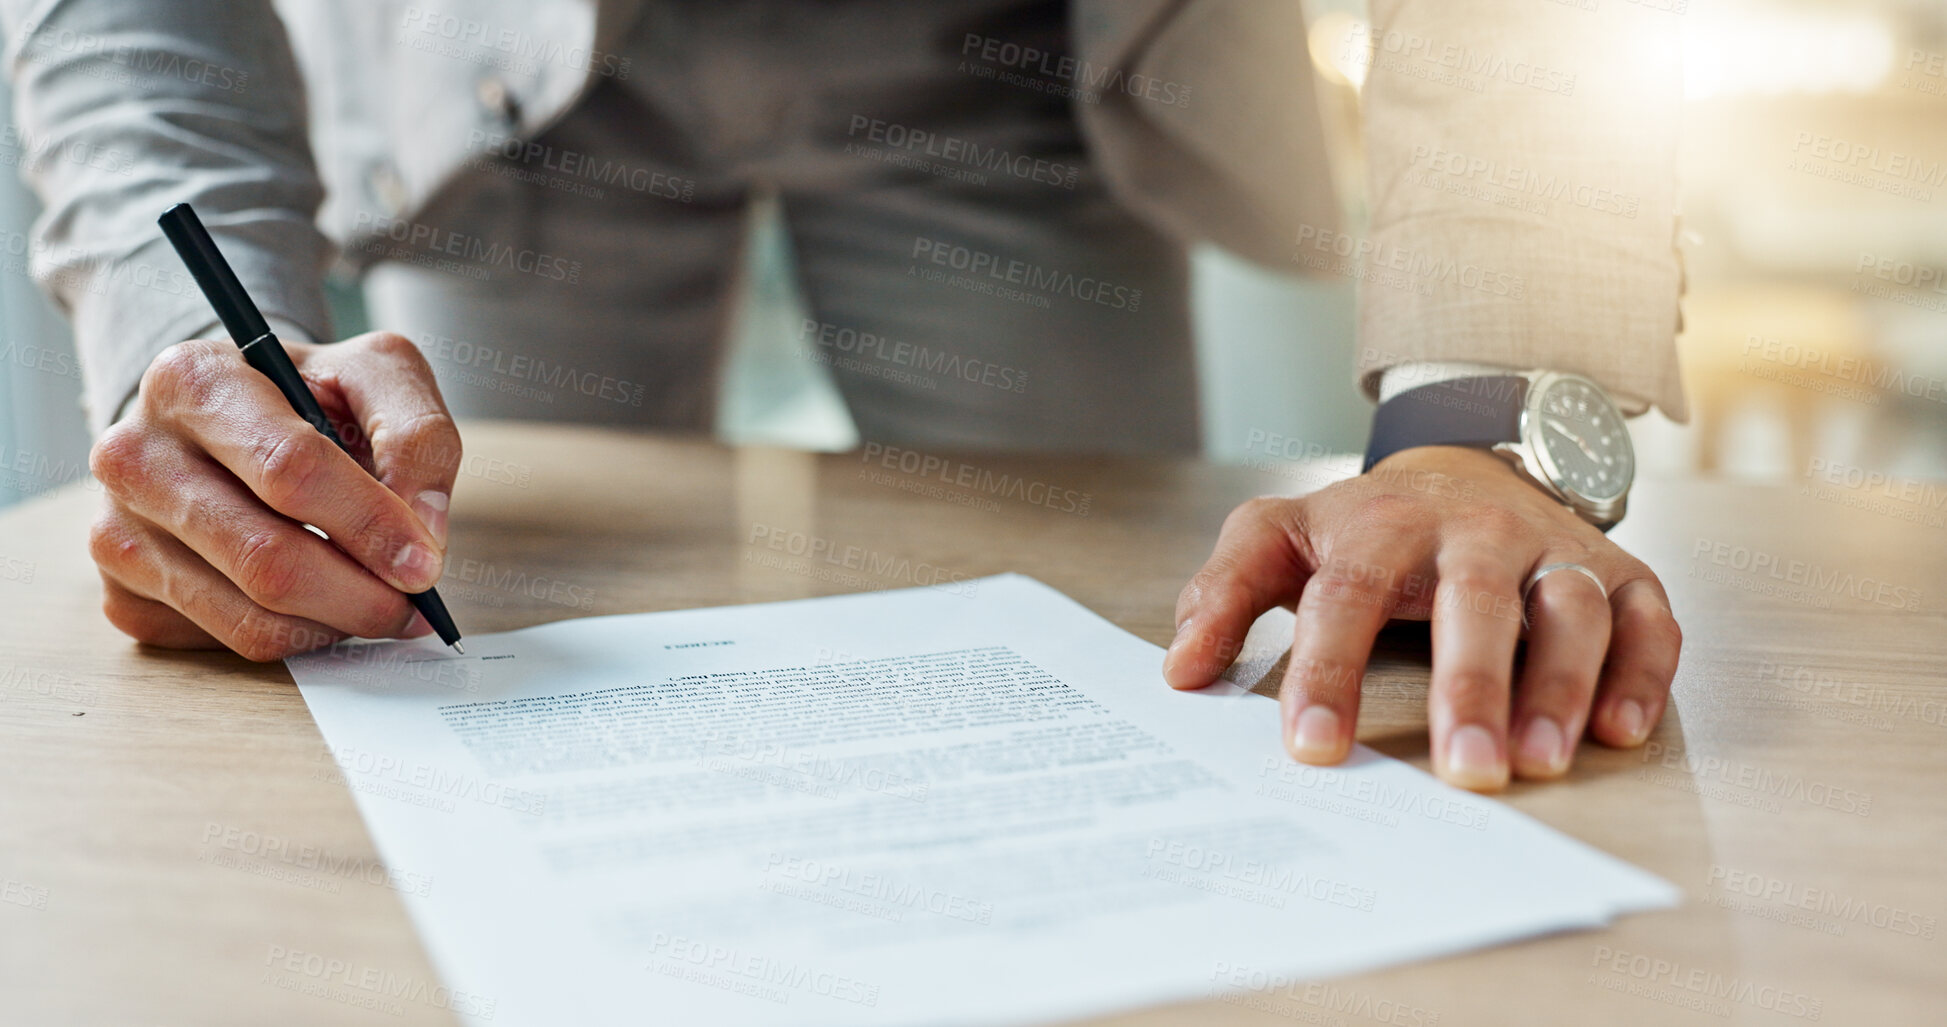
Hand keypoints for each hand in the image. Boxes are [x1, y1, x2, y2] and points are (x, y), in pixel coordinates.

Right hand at [88, 331, 460, 660]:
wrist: (232, 416)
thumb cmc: (308, 396)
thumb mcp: (375, 376)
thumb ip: (417, 436)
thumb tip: (423, 534)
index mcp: (193, 380)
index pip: (289, 469)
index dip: (370, 525)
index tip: (424, 565)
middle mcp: (135, 455)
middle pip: (265, 558)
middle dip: (361, 595)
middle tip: (413, 605)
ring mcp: (117, 530)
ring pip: (249, 617)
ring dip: (335, 624)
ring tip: (376, 602)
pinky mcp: (124, 592)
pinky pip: (227, 643)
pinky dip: (294, 636)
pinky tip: (317, 601)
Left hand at [1162, 446, 1680, 791]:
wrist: (1464, 465)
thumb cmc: (1365, 526)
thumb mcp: (1279, 535)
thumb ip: (1223, 592)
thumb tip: (1179, 670)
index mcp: (1381, 525)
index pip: (1348, 597)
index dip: (1328, 671)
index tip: (1312, 747)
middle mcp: (1476, 532)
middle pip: (1475, 602)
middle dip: (1469, 688)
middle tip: (1460, 772)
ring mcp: (1552, 551)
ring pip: (1572, 609)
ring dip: (1561, 685)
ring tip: (1538, 761)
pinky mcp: (1619, 572)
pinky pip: (1648, 620)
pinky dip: (1645, 673)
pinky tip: (1619, 730)